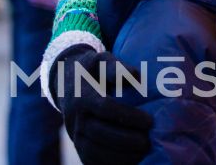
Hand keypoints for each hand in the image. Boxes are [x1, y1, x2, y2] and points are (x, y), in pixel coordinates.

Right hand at [50, 45, 152, 164]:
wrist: (66, 82)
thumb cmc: (93, 70)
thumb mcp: (102, 60)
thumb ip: (118, 67)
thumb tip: (137, 76)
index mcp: (82, 96)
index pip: (105, 108)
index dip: (128, 117)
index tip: (149, 121)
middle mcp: (75, 118)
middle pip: (99, 133)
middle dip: (126, 140)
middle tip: (148, 141)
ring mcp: (74, 134)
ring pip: (93, 151)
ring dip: (119, 156)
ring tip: (143, 153)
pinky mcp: (77, 145)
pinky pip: (89, 160)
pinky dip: (109, 164)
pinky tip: (130, 161)